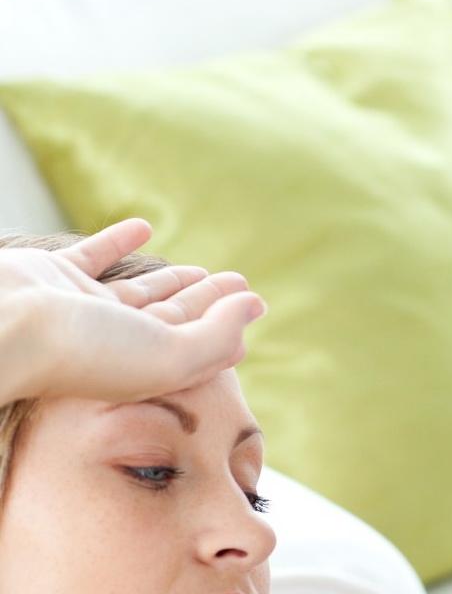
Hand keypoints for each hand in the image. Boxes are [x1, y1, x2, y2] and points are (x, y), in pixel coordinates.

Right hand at [3, 217, 265, 403]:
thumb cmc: (83, 351)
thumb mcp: (168, 354)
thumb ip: (215, 335)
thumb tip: (254, 306)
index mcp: (146, 367)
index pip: (201, 341)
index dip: (230, 322)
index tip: (256, 303)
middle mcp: (117, 342)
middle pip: (176, 318)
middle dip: (209, 302)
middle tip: (239, 283)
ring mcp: (84, 309)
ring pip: (139, 292)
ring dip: (172, 279)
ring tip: (203, 271)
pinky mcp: (53, 276)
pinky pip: (95, 255)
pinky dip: (119, 240)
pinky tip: (144, 226)